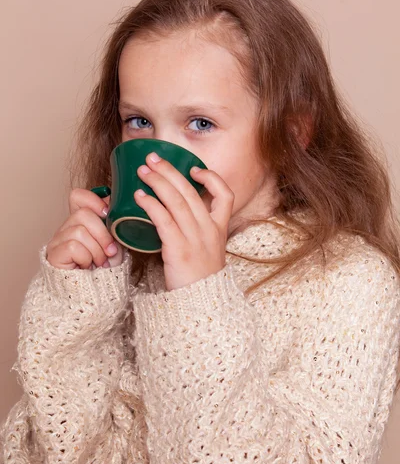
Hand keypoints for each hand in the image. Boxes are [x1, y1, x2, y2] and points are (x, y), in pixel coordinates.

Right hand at [46, 189, 123, 269]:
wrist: (96, 293)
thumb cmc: (105, 268)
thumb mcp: (115, 242)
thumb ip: (114, 224)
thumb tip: (119, 205)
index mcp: (81, 221)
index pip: (78, 196)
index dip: (94, 201)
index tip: (108, 214)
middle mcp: (66, 227)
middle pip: (83, 214)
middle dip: (103, 234)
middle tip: (110, 251)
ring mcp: (58, 240)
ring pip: (79, 231)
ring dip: (96, 250)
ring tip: (100, 262)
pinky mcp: (54, 254)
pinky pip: (73, 247)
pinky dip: (86, 258)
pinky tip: (87, 266)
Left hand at [135, 151, 234, 290]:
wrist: (200, 305)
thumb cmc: (199, 279)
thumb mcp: (207, 252)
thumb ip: (197, 232)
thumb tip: (174, 216)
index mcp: (219, 229)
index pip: (225, 195)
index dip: (211, 178)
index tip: (194, 169)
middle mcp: (209, 230)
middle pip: (190, 191)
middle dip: (169, 170)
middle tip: (152, 158)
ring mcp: (195, 238)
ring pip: (176, 200)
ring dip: (157, 182)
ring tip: (142, 172)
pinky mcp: (178, 248)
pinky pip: (163, 219)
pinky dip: (150, 204)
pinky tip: (139, 197)